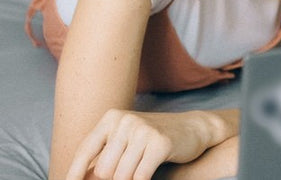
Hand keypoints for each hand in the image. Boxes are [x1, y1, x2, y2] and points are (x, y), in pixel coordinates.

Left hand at [65, 109, 228, 179]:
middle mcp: (126, 121)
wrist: (194, 128)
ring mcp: (143, 131)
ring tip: (140, 170)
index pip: (85, 150)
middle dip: (112, 179)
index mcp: (112, 118)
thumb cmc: (154, 137)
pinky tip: (147, 175)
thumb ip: (105, 154)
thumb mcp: (127, 139)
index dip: (74, 173)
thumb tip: (82, 178)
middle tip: (129, 171)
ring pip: (121, 175)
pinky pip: (140, 177)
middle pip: (103, 169)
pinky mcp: (159, 144)